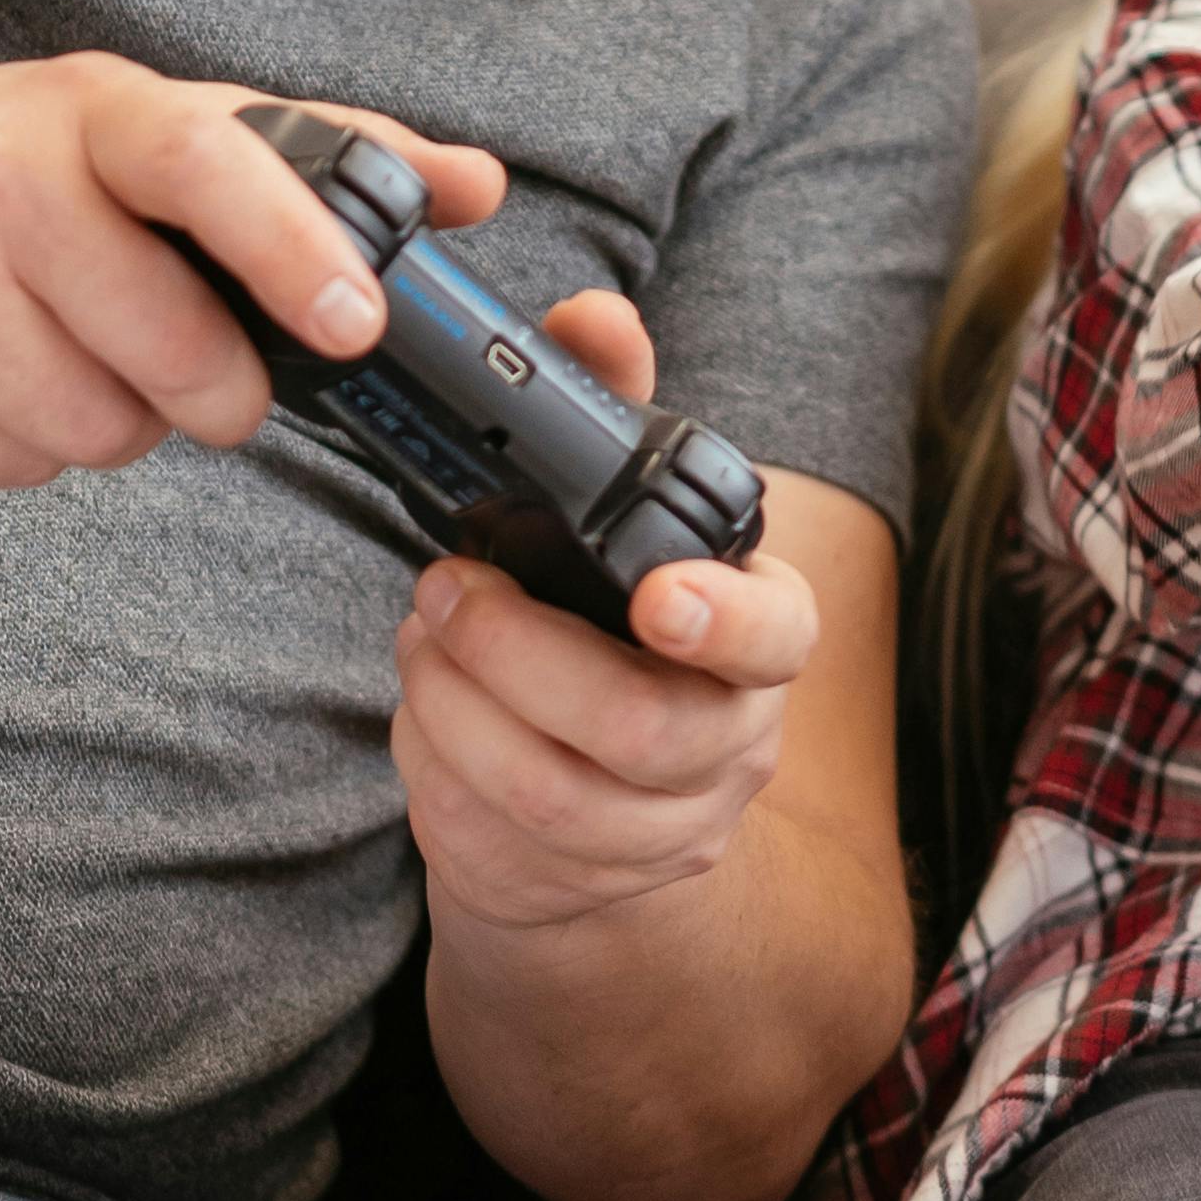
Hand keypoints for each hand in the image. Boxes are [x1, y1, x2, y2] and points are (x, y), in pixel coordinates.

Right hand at [0, 54, 502, 489]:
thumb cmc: (6, 158)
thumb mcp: (149, 124)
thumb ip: (319, 157)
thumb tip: (477, 186)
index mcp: (86, 111)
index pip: (202, 164)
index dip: (291, 250)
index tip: (354, 324)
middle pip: (163, 348)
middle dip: (219, 392)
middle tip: (217, 381)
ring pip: (92, 427)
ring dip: (121, 424)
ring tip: (89, 360)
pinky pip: (10, 464)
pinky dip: (34, 447)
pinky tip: (5, 380)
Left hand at [391, 291, 816, 934]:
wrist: (600, 797)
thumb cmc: (608, 624)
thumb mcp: (618, 522)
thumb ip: (612, 412)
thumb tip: (593, 312)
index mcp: (761, 642)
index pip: (777, 638)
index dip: (723, 621)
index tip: (655, 595)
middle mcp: (729, 747)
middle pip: (632, 727)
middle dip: (514, 653)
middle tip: (444, 588)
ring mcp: (659, 835)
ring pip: (545, 794)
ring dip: (452, 706)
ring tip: (423, 639)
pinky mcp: (576, 888)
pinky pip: (485, 839)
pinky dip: (430, 762)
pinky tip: (424, 708)